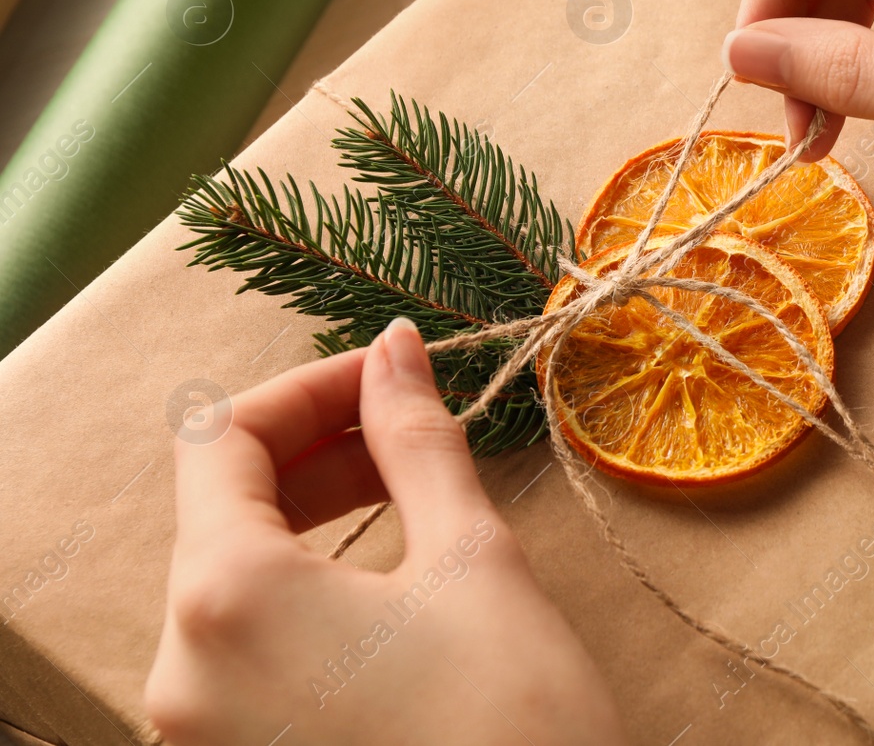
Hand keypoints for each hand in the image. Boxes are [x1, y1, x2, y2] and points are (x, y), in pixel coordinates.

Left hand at [145, 318, 624, 745]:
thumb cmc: (512, 726)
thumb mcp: (471, 562)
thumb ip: (416, 441)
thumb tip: (393, 347)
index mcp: (224, 600)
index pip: (216, 437)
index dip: (307, 386)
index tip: (389, 376)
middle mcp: (180, 671)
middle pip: (217, 511)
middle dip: (315, 452)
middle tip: (411, 431)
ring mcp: (199, 735)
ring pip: (232, 584)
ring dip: (313, 522)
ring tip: (409, 502)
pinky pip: (245, 652)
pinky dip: (305, 597)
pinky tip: (384, 591)